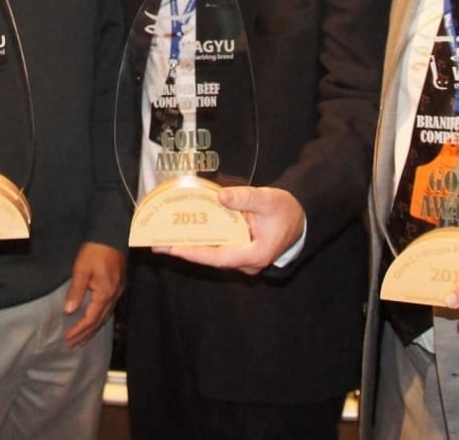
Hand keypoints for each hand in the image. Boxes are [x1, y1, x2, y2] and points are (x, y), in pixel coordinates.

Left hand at [63, 242, 125, 347]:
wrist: (111, 235)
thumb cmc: (95, 251)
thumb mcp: (81, 269)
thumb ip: (76, 291)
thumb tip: (68, 311)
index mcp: (105, 293)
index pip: (91, 318)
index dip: (79, 330)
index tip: (67, 338)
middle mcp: (114, 295)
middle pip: (100, 321)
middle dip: (86, 334)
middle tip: (73, 345)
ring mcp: (118, 291)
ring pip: (106, 316)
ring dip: (94, 329)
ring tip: (83, 339)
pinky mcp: (119, 286)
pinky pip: (109, 308)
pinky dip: (100, 318)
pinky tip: (95, 320)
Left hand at [161, 186, 305, 274]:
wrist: (300, 216)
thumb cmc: (285, 209)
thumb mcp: (268, 199)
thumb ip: (245, 198)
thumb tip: (221, 196)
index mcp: (255, 254)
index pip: (220, 258)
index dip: (197, 253)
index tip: (175, 249)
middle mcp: (247, 262)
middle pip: (212, 258)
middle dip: (185, 251)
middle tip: (158, 245)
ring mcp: (242, 258)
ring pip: (213, 254)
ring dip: (190, 246)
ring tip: (163, 239)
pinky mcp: (239, 251)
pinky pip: (217, 247)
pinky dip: (201, 240)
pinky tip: (184, 232)